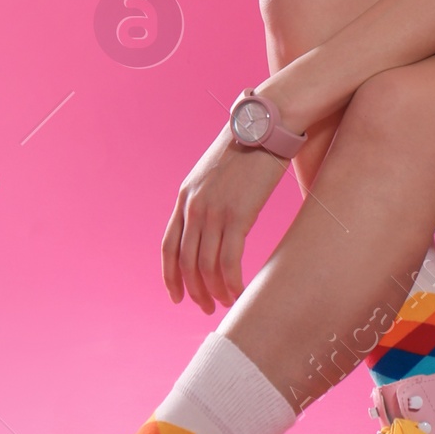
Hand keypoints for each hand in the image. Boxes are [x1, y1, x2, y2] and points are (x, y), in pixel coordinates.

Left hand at [161, 126, 288, 313]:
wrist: (266, 126)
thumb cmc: (248, 147)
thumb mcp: (215, 173)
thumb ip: (207, 198)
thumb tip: (213, 225)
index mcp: (185, 196)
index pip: (168, 246)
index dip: (170, 275)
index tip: (177, 296)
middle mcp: (194, 206)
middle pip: (186, 262)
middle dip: (195, 291)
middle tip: (207, 308)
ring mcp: (214, 212)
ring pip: (206, 266)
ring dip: (216, 291)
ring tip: (227, 302)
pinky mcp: (238, 216)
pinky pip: (228, 262)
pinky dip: (232, 283)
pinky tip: (240, 291)